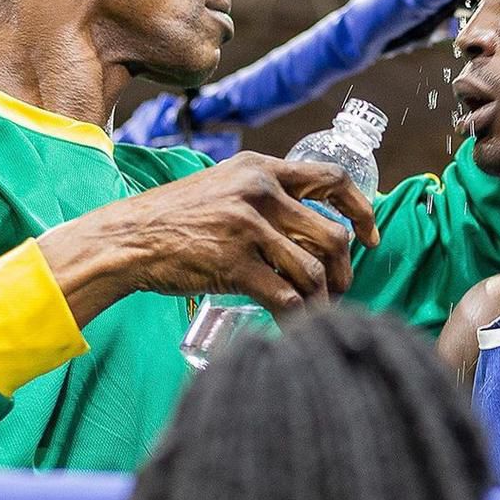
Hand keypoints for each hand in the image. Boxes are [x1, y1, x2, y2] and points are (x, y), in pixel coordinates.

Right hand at [40, 152, 378, 324]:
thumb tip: (313, 226)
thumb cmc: (176, 220)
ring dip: (324, 300)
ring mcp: (247, 228)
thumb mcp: (224, 188)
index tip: (373, 238)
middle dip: (346, 270)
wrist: (127, 239)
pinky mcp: (234, 264)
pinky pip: (286, 298)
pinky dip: (298, 319)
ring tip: (318, 314)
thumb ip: (265, 197)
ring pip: (313, 271)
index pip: (333, 179)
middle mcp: (259, 192)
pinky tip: (295, 329)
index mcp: (261, 169)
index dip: (363, 210)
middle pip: (332, 235)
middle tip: (342, 288)